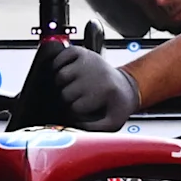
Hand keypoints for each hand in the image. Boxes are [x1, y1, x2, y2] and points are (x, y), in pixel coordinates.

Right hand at [12, 41, 139, 130]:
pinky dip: (56, 66)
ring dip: (61, 86)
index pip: (75, 107)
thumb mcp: (112, 123)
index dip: (76, 114)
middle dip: (68, 101)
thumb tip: (73, 126)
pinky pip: (58, 58)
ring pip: (59, 77)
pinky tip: (66, 75)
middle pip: (65, 92)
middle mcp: (96, 72)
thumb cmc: (116, 106)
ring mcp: (88, 59)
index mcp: (104, 90)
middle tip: (78, 101)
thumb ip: (93, 129)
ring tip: (72, 89)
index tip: (84, 112)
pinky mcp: (81, 51)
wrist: (124, 87)